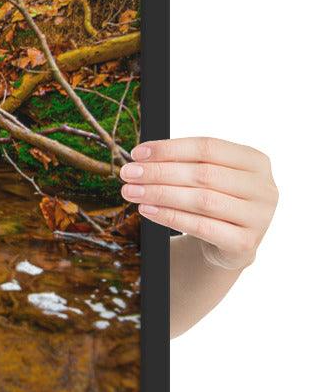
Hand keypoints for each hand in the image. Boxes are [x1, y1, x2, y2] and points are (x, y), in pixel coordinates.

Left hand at [119, 137, 277, 269]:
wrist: (229, 244)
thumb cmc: (214, 201)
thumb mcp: (206, 178)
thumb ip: (183, 163)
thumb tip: (140, 157)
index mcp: (255, 161)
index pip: (208, 147)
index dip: (170, 149)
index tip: (137, 153)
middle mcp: (263, 187)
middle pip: (203, 174)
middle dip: (159, 173)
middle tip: (128, 173)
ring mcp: (259, 217)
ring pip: (202, 200)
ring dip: (160, 194)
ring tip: (131, 192)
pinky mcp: (245, 243)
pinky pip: (201, 227)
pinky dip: (170, 217)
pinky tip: (147, 211)